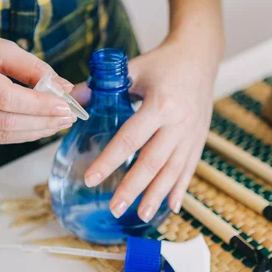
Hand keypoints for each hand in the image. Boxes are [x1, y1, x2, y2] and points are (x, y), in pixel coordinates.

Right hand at [0, 25, 75, 143]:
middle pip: (5, 122)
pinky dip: (21, 135)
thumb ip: (34, 68)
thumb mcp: (1, 47)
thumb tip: (66, 89)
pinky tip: (39, 127)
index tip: (65, 106)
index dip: (38, 106)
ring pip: (2, 135)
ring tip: (58, 123)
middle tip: (68, 117)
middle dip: (43, 121)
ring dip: (36, 131)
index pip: (5, 98)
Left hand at [76, 38, 219, 221]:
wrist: (200, 56)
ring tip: (140, 214)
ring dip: (156, 195)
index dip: (109, 160)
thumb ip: (102, 85)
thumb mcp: (133, 68)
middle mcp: (179, 123)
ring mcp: (192, 134)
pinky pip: (189, 168)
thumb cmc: (164, 63)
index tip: (92, 179)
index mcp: (160, 104)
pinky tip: (171, 207)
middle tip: (114, 208)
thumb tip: (72, 99)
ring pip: (173, 170)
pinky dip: (180, 189)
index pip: (130, 138)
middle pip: (153, 161)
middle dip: (133, 187)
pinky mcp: (199, 139)